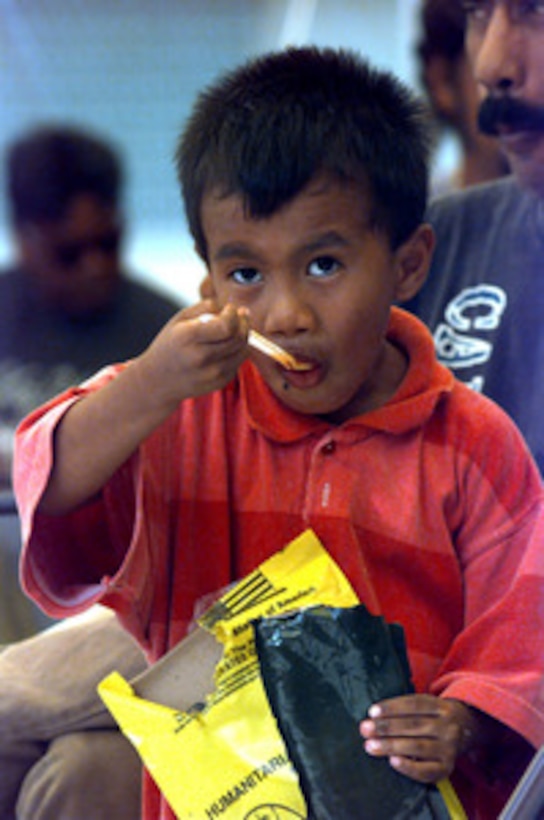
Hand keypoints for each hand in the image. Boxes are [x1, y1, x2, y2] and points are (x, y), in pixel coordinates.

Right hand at [135, 301, 249, 411]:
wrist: (158, 381)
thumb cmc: (170, 345)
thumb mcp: (179, 319)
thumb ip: (204, 307)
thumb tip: (230, 307)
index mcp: (188, 337)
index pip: (226, 326)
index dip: (233, 314)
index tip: (229, 308)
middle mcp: (200, 357)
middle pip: (238, 337)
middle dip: (243, 322)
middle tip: (239, 314)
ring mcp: (211, 373)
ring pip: (243, 350)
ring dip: (243, 335)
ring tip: (235, 328)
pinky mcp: (219, 382)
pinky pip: (238, 362)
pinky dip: (237, 351)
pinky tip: (226, 345)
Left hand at [359, 694, 476, 782]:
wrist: (468, 731)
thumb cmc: (434, 717)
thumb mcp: (428, 705)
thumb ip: (406, 709)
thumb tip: (374, 716)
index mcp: (441, 706)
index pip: (415, 704)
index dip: (392, 707)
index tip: (372, 712)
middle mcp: (448, 726)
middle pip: (414, 725)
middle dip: (386, 727)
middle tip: (365, 729)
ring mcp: (450, 748)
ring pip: (418, 746)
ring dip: (391, 746)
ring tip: (370, 746)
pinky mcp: (448, 768)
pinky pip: (427, 770)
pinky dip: (409, 767)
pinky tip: (393, 762)